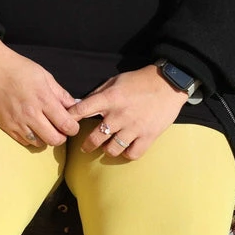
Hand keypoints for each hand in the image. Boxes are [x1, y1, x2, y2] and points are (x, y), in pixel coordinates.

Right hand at [0, 33, 79, 146]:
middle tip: (60, 128)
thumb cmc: (17, 68)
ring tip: (45, 127)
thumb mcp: (44, 75)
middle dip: (62, 136)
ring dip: (46, 138)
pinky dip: (32, 138)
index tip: (72, 125)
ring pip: (40, 143)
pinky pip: (24, 141)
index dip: (73, 128)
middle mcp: (31, 113)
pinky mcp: (6, 126)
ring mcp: (17, 122)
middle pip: (55, 139)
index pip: (66, 124)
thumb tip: (74, 106)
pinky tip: (32, 127)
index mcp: (44, 99)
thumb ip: (60, 93)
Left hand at [68, 65, 186, 158]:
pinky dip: (126, 153)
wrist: (169, 83)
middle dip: (86, 144)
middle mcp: (120, 115)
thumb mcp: (116, 81)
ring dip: (107, 150)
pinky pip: (132, 154)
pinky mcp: (148, 136)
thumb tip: (82, 105)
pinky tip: (125, 148)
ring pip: (112, 149)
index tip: (66, 125)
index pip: (82, 110)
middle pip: (95, 137)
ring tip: (107, 147)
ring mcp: (134, 127)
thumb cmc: (140, 81)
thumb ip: (99, 94)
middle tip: (85, 146)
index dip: (70, 119)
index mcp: (110, 98)